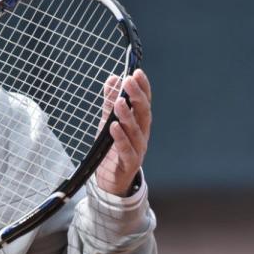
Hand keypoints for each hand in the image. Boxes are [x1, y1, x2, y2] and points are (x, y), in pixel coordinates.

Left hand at [95, 69, 151, 196]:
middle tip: (129, 81)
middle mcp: (142, 135)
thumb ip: (111, 102)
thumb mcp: (109, 122)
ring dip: (128, 115)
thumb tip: (113, 78)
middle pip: (143, 113)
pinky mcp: (129, 164)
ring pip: (136, 131)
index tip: (137, 72)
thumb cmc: (112, 149)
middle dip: (137, 96)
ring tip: (120, 102)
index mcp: (140, 123)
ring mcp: (137, 150)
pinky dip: (120, 138)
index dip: (143, 87)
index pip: (144, 102)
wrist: (111, 181)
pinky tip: (114, 126)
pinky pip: (126, 149)